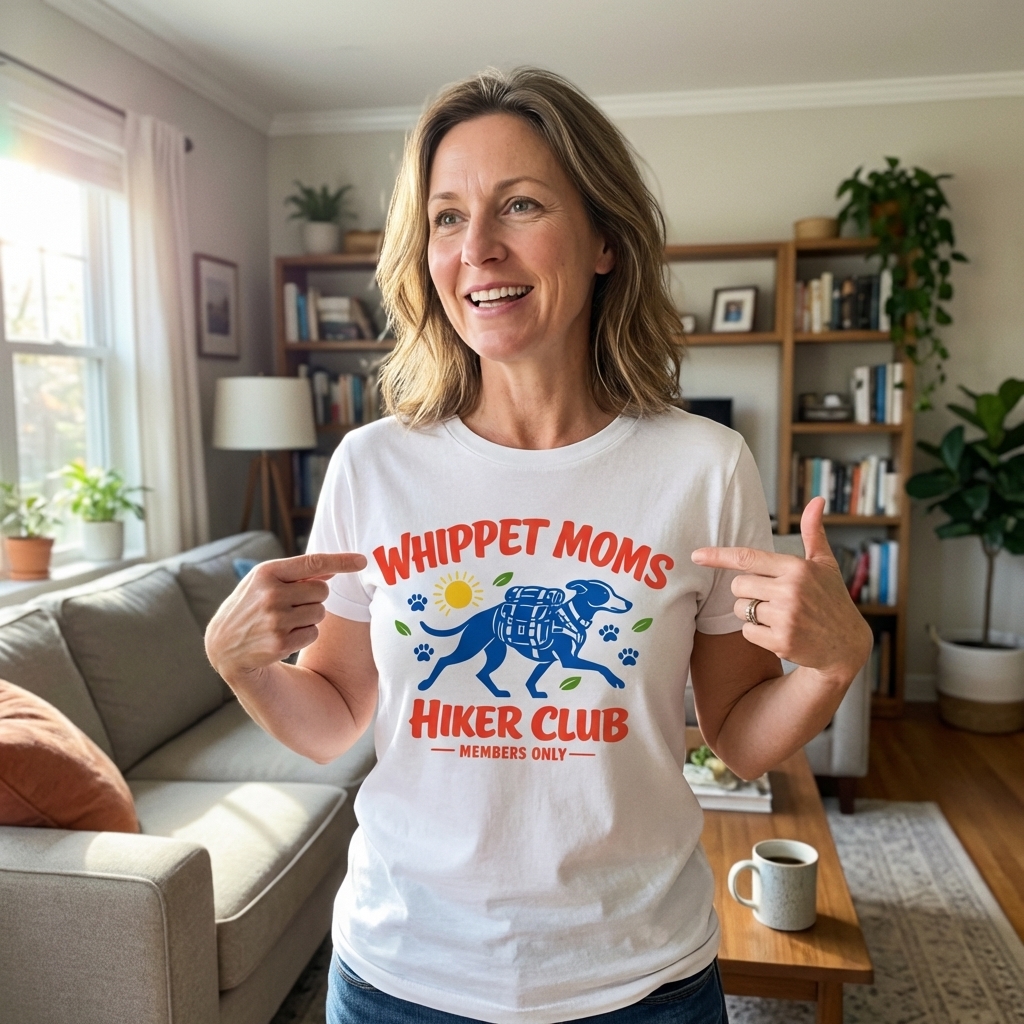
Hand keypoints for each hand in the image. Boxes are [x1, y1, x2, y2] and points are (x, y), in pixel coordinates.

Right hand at [205, 551, 366, 684]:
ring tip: (284, 620)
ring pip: (320, 613)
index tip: (363, 560)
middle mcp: (271, 594)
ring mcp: (275, 620)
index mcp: (267, 572)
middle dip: (314, 598)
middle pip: (322, 591)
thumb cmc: (251, 604)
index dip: (341, 561)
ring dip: (309, 617)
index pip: (313, 562)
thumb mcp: (265, 581)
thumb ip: (298, 574)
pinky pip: (314, 633)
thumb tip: (332, 570)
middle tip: (292, 604)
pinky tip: (283, 635)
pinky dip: (304, 635)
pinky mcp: (280, 643)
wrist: (224, 644)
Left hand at [691, 497, 872, 685]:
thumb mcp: (825, 564)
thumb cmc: (832, 599)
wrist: (847, 645)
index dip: (718, 556)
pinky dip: (756, 633)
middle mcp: (790, 590)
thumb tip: (816, 500)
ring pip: (739, 609)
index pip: (748, 558)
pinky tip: (779, 632)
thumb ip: (813, 533)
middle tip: (771, 598)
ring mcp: (786, 617)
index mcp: (797, 568)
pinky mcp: (781, 642)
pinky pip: (747, 631)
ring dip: (751, 613)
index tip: (696, 555)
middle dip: (747, 591)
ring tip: (779, 615)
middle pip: (738, 585)